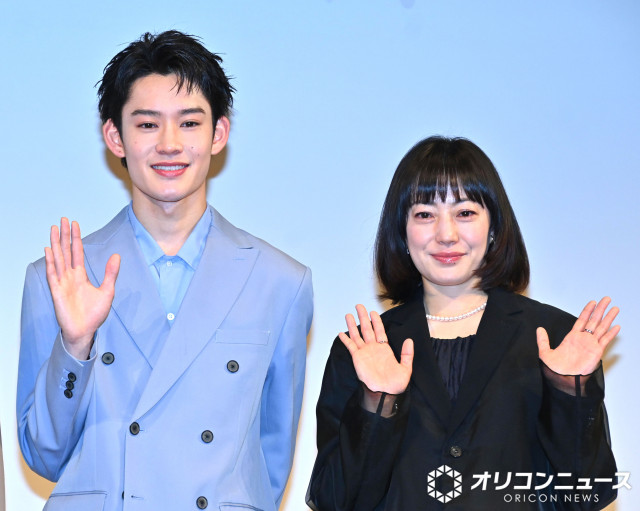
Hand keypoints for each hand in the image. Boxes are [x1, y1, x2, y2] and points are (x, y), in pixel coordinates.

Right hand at [45, 218, 119, 359]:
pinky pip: (52, 273)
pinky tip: (48, 250)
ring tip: (54, 229)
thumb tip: (116, 256)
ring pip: (58, 258)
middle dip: (64, 235)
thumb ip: (111, 274)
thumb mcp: (107, 291)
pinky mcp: (56, 291)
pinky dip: (50, 261)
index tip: (75, 225)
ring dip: (56, 244)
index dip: (76, 238)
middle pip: (66, 251)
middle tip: (63, 219)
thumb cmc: (94, 314)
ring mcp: (62, 283)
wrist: (85, 331)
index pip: (77, 252)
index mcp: (81, 276)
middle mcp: (70, 277)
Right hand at [339, 304, 413, 394]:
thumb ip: (407, 354)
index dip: (377, 321)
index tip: (373, 312)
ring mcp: (364, 352)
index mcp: (384, 349)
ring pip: (357, 335)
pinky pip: (350, 346)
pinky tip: (341, 333)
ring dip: (352, 325)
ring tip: (348, 315)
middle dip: (363, 317)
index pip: (379, 331)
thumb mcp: (406, 368)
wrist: (385, 393)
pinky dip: (346, 340)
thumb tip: (409, 340)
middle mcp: (373, 348)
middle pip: (367, 329)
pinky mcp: (357, 358)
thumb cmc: (396, 384)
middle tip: (359, 306)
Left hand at [537, 297, 619, 375]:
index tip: (593, 302)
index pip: (582, 320)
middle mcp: (583, 339)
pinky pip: (605, 340)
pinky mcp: (597, 352)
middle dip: (600, 310)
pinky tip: (616, 326)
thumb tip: (539, 329)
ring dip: (608, 318)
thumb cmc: (555, 369)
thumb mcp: (545, 352)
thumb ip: (543, 340)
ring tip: (615, 308)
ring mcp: (591, 345)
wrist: (563, 379)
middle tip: (606, 299)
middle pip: (594, 320)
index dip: (587, 311)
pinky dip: (611, 333)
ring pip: (601, 328)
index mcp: (572, 337)